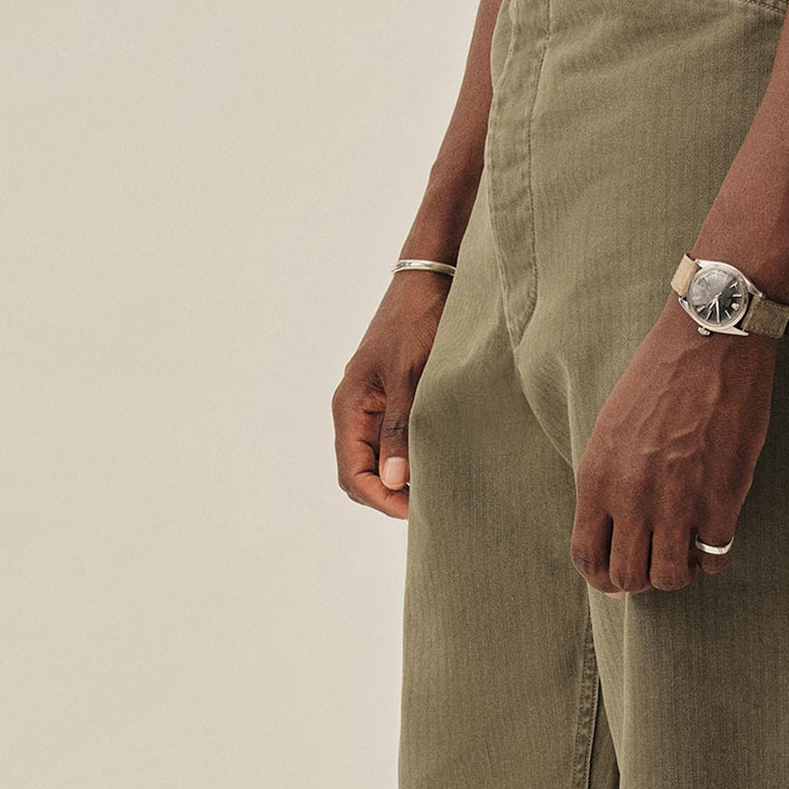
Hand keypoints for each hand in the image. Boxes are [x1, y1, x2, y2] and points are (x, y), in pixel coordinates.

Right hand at [330, 269, 452, 520]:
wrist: (430, 280)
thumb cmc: (417, 321)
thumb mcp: (410, 377)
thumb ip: (399, 429)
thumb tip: (392, 480)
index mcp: (350, 406)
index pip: (351, 474)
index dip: (380, 499)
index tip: (416, 508)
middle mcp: (356, 411)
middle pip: (360, 474)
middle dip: (389, 495)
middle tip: (430, 502)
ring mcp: (374, 406)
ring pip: (378, 462)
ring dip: (401, 479)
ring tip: (437, 484)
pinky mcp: (394, 400)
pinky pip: (393, 443)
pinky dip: (410, 459)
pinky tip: (437, 460)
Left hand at [572, 298, 776, 593]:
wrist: (710, 340)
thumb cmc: (660, 379)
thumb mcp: (612, 430)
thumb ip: (608, 483)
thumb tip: (616, 534)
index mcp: (597, 478)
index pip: (587, 557)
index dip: (604, 579)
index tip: (622, 582)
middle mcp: (632, 495)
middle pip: (628, 577)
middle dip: (644, 578)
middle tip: (661, 559)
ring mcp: (677, 500)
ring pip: (670, 577)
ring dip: (681, 571)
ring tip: (690, 549)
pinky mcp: (722, 498)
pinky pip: (716, 557)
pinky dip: (717, 555)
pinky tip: (719, 532)